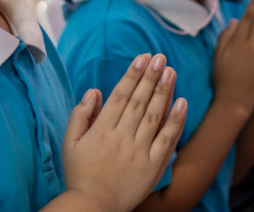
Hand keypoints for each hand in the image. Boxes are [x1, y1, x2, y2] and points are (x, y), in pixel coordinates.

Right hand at [62, 54, 187, 211]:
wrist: (93, 207)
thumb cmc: (79, 174)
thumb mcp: (70, 143)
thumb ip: (80, 115)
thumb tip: (93, 91)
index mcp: (102, 129)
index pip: (120, 95)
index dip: (133, 75)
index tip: (143, 58)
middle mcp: (122, 136)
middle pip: (139, 100)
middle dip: (151, 76)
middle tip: (160, 57)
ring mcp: (139, 151)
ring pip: (154, 115)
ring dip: (163, 91)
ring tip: (171, 71)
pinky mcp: (153, 165)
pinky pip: (167, 140)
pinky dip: (176, 121)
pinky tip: (182, 103)